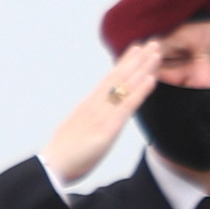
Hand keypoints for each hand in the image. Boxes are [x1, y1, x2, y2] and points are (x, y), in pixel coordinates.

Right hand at [44, 42, 166, 184]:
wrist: (52, 166)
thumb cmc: (64, 154)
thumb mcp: (78, 131)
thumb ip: (88, 121)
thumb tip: (96, 117)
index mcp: (89, 105)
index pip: (110, 79)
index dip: (125, 63)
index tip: (137, 49)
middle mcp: (95, 104)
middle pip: (119, 76)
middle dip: (138, 58)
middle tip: (153, 41)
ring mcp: (102, 114)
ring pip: (126, 85)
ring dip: (143, 67)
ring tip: (157, 52)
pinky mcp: (108, 128)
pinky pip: (127, 105)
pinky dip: (140, 90)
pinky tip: (152, 78)